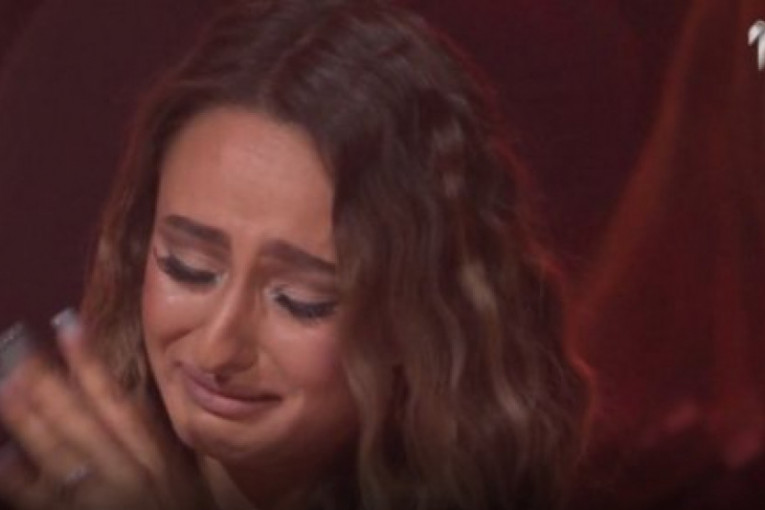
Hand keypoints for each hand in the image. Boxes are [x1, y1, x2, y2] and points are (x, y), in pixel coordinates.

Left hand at [0, 311, 209, 509]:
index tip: (66, 325)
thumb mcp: (185, 473)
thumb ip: (159, 439)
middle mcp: (127, 471)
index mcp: (154, 454)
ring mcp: (102, 499)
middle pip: (81, 418)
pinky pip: (46, 500)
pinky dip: (22, 480)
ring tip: (5, 386)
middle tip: (19, 349)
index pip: (116, 399)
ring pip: (60, 452)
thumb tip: (131, 398)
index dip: (89, 361)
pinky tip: (2, 456)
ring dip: (29, 418)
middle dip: (49, 381)